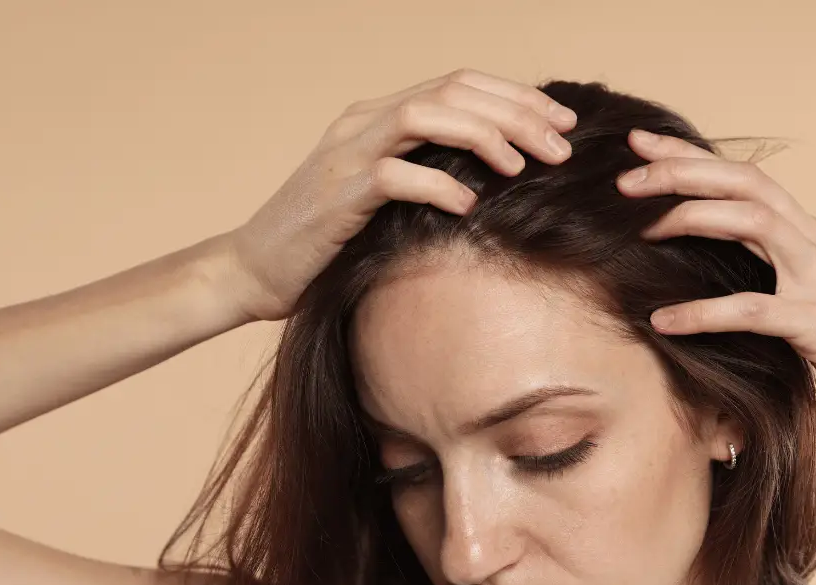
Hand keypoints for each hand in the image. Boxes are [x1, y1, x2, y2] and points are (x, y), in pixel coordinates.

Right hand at [225, 69, 578, 321]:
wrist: (254, 270)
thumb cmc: (326, 242)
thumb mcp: (384, 199)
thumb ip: (426, 174)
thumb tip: (494, 181)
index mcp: (380, 115)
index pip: (460, 83)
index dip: (516, 97)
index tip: (562, 123)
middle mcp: (364, 120)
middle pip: (454, 90)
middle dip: (517, 113)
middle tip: (562, 146)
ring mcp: (348, 152)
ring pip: (428, 115)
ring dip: (486, 135)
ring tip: (525, 166)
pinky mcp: (339, 193)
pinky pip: (398, 175)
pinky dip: (440, 185)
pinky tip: (470, 205)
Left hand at [615, 129, 815, 448]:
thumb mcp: (811, 300)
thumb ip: (774, 273)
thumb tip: (712, 267)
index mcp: (812, 235)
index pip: (746, 179)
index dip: (692, 157)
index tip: (642, 147)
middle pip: (745, 183)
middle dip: (682, 170)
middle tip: (625, 177)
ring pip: (752, 222)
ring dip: (692, 216)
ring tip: (640, 229)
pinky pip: (752, 310)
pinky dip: (703, 312)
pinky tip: (663, 320)